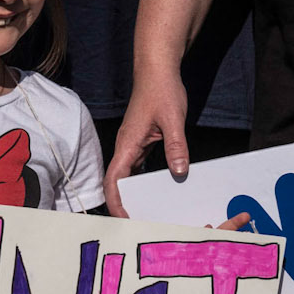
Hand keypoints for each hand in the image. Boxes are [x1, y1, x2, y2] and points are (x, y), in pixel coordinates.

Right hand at [104, 66, 189, 216]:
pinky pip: (138, 166)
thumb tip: (179, 172)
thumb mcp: (172, 119)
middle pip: (118, 182)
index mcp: (127, 144)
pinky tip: (157, 190)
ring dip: (134, 194)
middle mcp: (126, 146)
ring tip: (148, 212)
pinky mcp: (141, 141)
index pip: (114, 180)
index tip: (124, 218)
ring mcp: (133, 144)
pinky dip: (144, 181)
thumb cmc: (161, 90)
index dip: (116, 201)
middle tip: (140, 223)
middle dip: (124, 204)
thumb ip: (176, 146)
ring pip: (128, 176)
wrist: (157, 70)